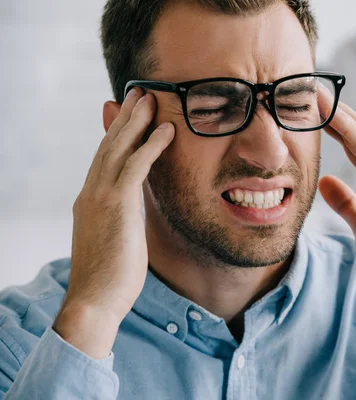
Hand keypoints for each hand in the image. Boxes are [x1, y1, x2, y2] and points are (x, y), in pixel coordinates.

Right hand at [53, 89, 174, 357]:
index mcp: (91, 200)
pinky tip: (166, 130)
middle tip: (138, 93)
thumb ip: (125, 216)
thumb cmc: (110, 278)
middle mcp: (91, 193)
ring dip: (136, 121)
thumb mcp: (117, 239)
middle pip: (109, 145)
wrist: (95, 301)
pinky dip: (151, 145)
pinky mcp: (116, 205)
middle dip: (124, 117)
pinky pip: (136, 166)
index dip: (116, 133)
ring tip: (150, 98)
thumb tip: (135, 206)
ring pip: (118, 148)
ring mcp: (100, 197)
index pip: (105, 159)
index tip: (127, 114)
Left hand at [318, 91, 355, 336]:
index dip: (331, 121)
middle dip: (332, 108)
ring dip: (337, 110)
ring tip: (314, 90)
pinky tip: (330, 113)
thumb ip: (345, 201)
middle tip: (306, 87)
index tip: (307, 106)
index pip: (351, 140)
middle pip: (355, 129)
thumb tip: (324, 183)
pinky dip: (348, 128)